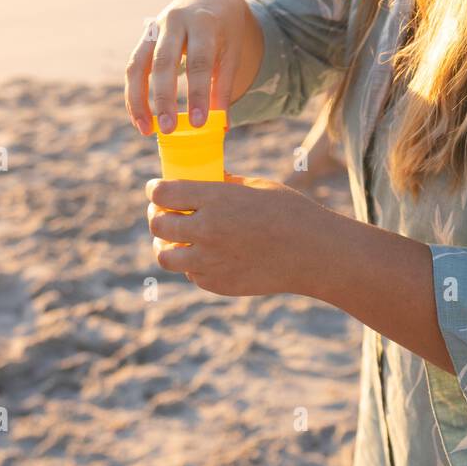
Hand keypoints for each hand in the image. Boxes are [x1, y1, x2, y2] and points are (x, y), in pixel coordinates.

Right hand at [125, 0, 260, 136]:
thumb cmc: (223, 31)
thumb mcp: (231, 52)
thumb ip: (224, 87)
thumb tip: (220, 126)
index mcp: (203, 23)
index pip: (199, 61)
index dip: (198, 93)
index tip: (198, 123)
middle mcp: (175, 22)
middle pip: (164, 62)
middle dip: (164, 98)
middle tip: (168, 130)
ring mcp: (154, 28)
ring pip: (138, 65)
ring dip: (138, 100)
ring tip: (146, 130)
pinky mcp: (143, 39)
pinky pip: (132, 68)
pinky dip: (134, 94)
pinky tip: (141, 118)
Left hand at [145, 173, 331, 297]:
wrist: (312, 253)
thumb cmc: (288, 211)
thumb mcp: (254, 185)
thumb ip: (222, 184)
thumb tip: (200, 181)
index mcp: (214, 199)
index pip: (162, 193)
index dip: (154, 189)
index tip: (155, 188)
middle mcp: (206, 230)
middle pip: (157, 224)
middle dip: (156, 215)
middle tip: (162, 212)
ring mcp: (209, 261)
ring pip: (164, 255)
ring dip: (165, 244)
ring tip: (173, 238)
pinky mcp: (216, 284)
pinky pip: (190, 273)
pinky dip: (191, 263)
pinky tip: (205, 254)